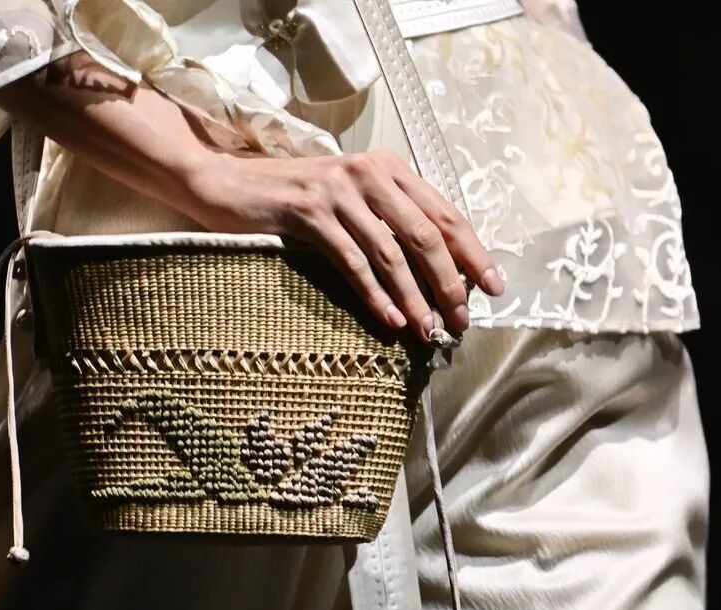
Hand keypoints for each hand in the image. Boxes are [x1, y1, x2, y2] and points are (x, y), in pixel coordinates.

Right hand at [183, 149, 504, 339]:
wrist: (226, 185)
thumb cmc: (290, 198)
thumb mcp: (347, 198)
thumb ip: (387, 218)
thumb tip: (435, 270)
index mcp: (387, 167)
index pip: (444, 212)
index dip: (473, 253)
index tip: (494, 288)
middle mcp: (368, 172)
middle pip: (426, 234)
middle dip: (450, 283)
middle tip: (462, 321)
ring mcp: (338, 190)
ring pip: (392, 253)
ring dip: (415, 298)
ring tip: (429, 332)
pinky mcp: (309, 213)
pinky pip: (353, 262)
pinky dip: (376, 296)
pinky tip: (391, 321)